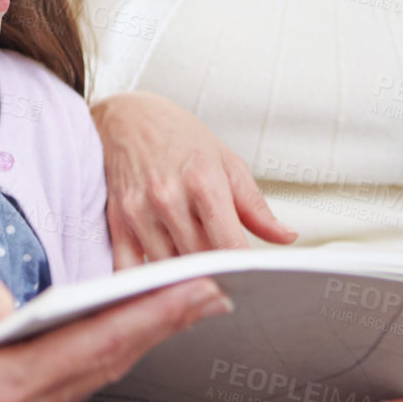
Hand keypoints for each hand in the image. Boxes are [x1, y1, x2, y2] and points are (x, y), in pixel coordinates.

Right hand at [0, 275, 231, 401]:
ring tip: (177, 309)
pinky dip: (100, 358)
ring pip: (91, 378)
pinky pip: (65, 387)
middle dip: (163, 326)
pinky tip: (114, 339)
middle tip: (211, 293)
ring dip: (138, 341)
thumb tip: (16, 306)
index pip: (95, 342)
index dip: (152, 314)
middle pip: (107, 365)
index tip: (196, 288)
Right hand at [92, 92, 296, 265]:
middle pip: (199, 262)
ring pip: (168, 270)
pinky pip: (130, 269)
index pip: (228, 245)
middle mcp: (169, 198)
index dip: (242, 272)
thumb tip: (286, 237)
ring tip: (198, 280)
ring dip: (184, 281)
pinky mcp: (117, 221)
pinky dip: (149, 283)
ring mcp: (139, 211)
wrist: (127, 117)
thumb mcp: (227, 162)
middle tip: (229, 284)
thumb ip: (256, 207)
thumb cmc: (179, 137)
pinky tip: (164, 281)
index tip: (251, 282)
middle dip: (217, 277)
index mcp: (204, 182)